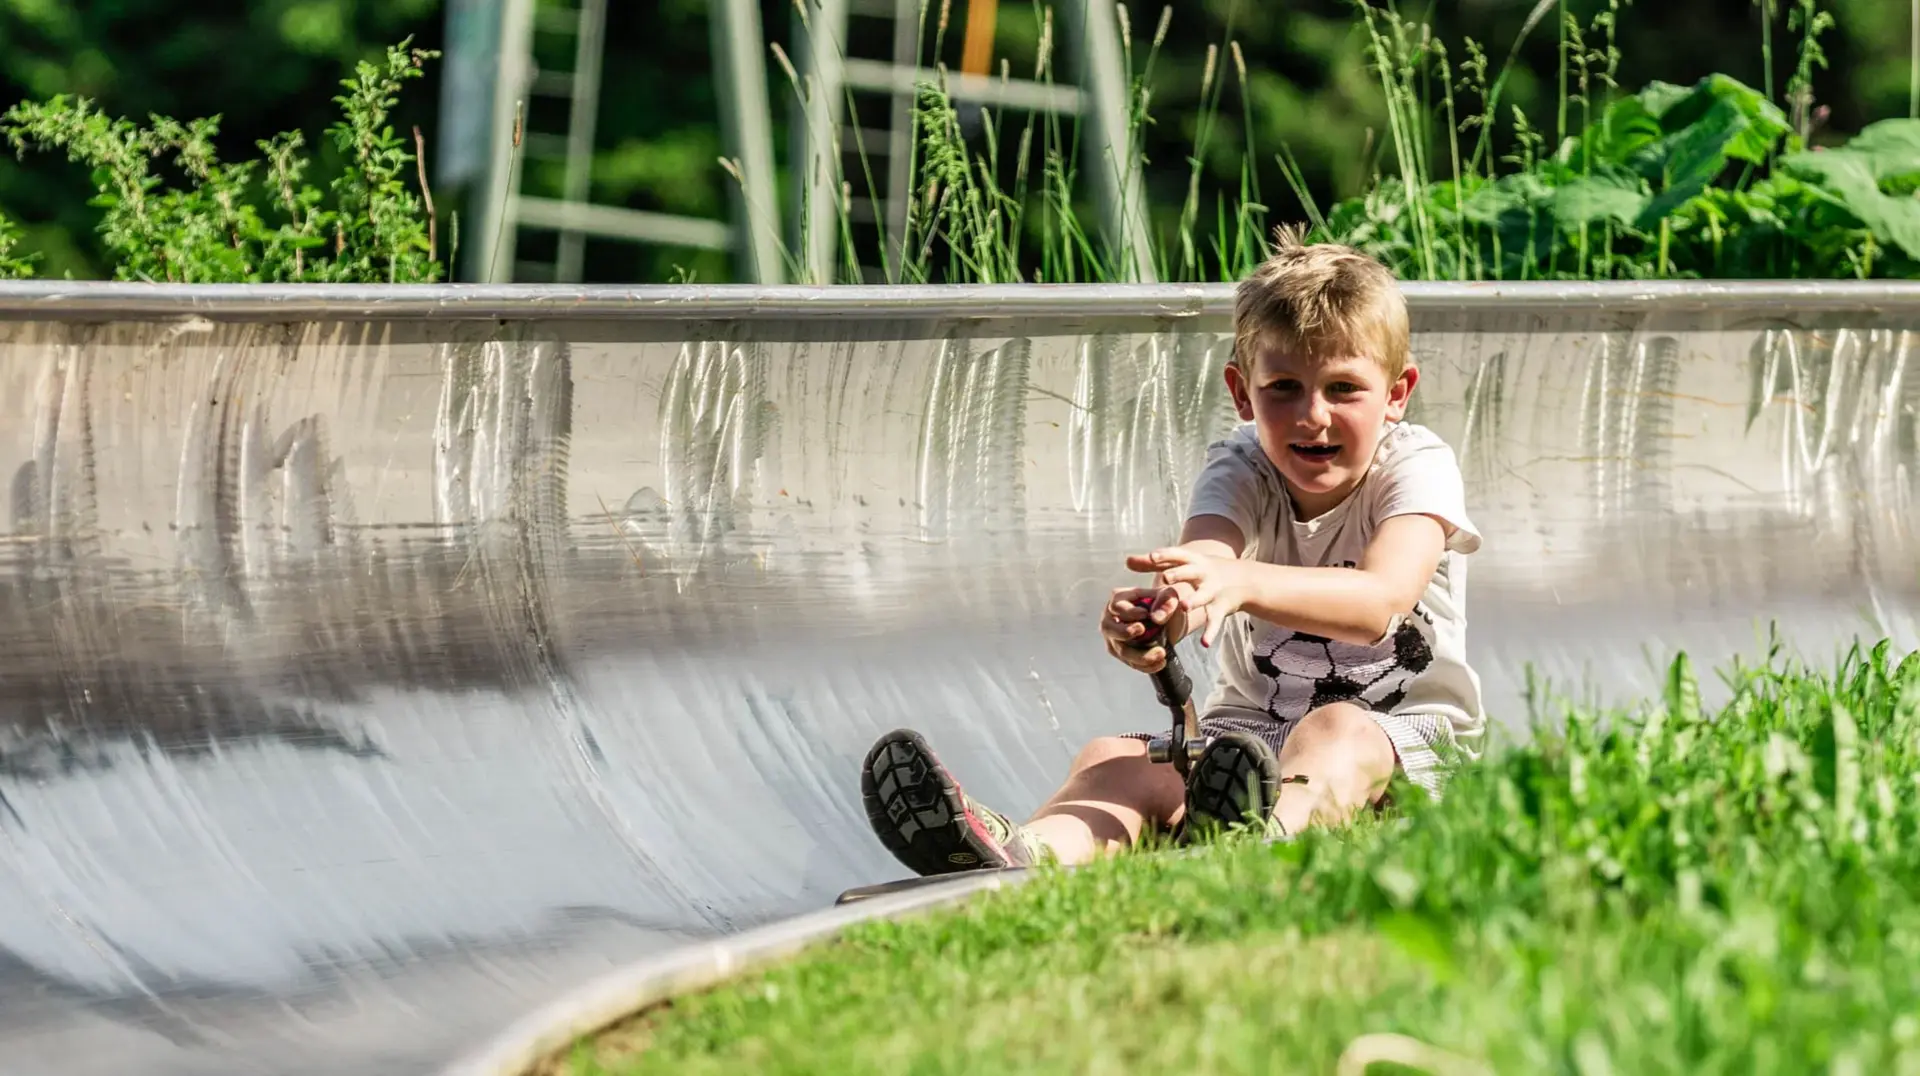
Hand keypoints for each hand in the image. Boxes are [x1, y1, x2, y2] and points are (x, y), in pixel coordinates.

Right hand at [1099, 583, 1187, 673]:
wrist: (1172, 621)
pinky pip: (1130, 663)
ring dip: (1140, 655)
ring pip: (1120, 650)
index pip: (1116, 606)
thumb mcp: (1172, 595)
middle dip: (1124, 632)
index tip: (1146, 614)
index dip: (1129, 612)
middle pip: (1109, 628)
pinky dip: (1145, 665)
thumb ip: (1168, 600)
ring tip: (1161, 653)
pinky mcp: (1122, 652)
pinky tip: (1160, 663)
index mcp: (1121, 598)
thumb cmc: (1167, 603)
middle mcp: (1112, 617)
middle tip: (1142, 630)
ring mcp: (1115, 637)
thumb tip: (1156, 618)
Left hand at [1124, 545, 1252, 647]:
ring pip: (1203, 595)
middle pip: (1190, 572)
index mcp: (1191, 560)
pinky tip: (1204, 643)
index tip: (1152, 557)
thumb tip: (1127, 561)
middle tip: (1165, 578)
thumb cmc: (1201, 570)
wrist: (1242, 579)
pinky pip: (1215, 621)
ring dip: (1194, 600)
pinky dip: (1211, 632)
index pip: (1176, 555)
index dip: (1164, 556)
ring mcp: (1213, 590)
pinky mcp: (1221, 608)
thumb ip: (1154, 563)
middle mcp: (1203, 573)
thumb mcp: (1181, 563)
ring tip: (1183, 606)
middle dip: (1179, 575)